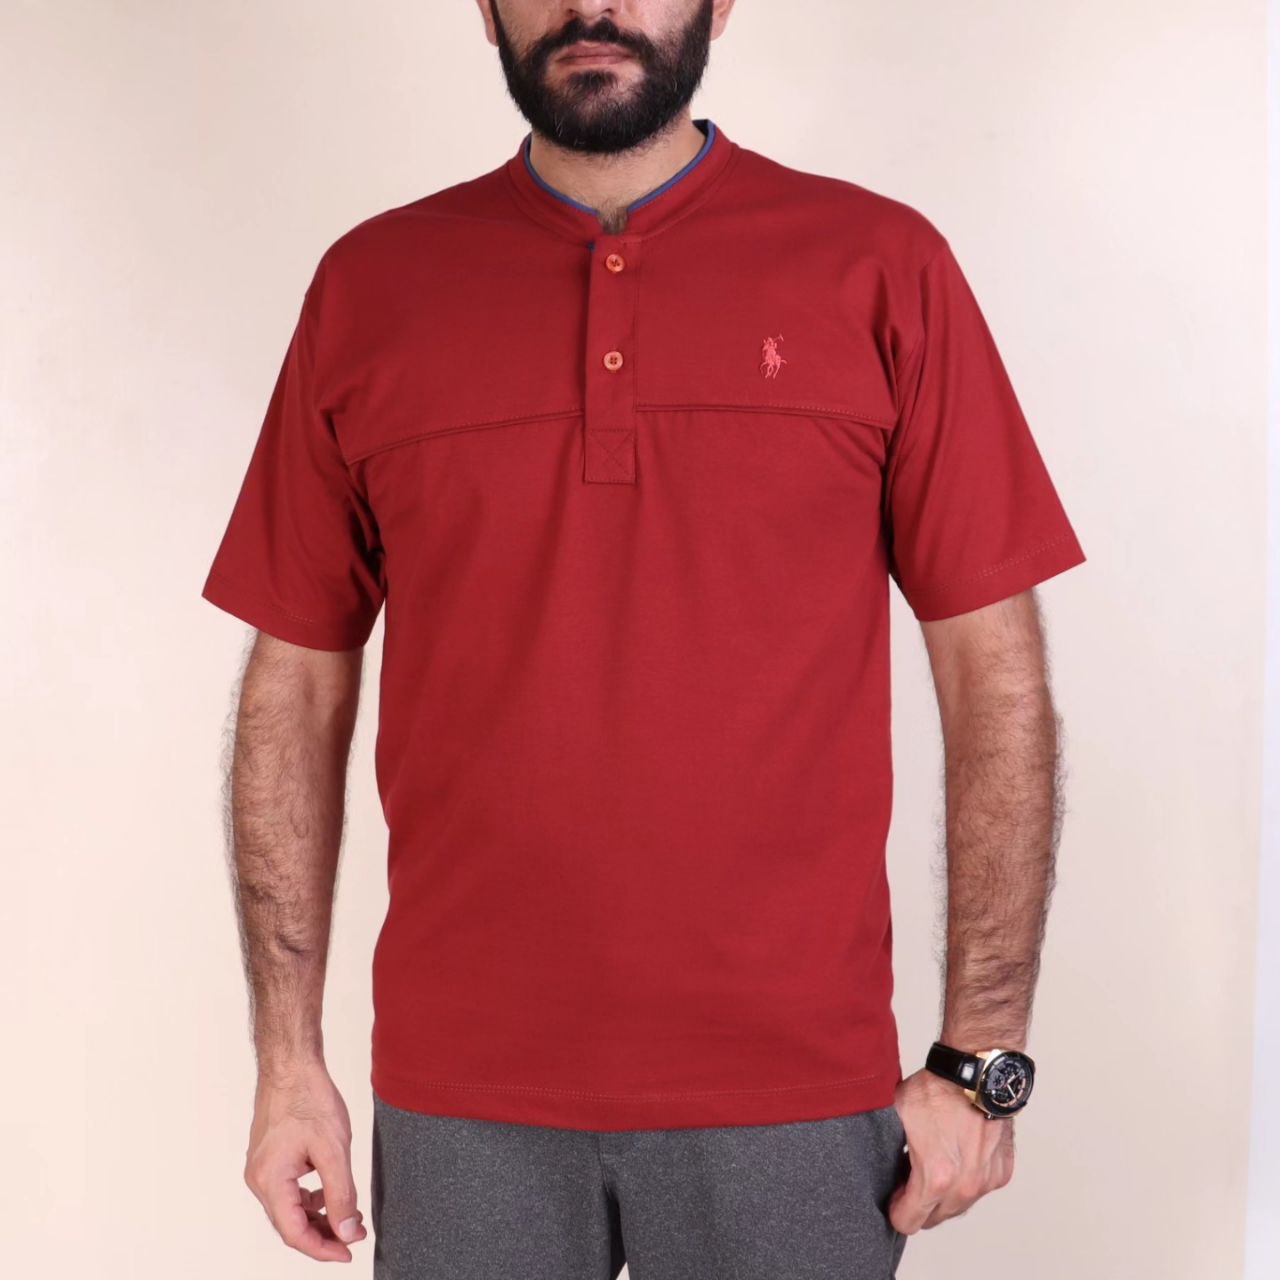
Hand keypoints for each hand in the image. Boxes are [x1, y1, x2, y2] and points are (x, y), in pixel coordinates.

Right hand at [243, 1061, 368, 1262]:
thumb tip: (347, 1231)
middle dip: (322, 1235)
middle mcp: (259, 1179)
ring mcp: (262, 1168)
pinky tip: (329, 1193)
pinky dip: (309, 1198)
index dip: (322, 1249)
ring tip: (347, 1217)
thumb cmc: (308, 1098)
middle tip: (352, 1238)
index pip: (294, 1233)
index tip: (348, 1252)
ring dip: (317, 1217)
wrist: (292, 1064)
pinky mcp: (270, 1158)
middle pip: (289, 1224)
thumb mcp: (333, 1150)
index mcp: (269, 1181)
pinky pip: (288, 1190)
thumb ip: (341, 1195)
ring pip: (289, 1208)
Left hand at [887, 1067, 1015, 1233]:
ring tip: (933, 1162)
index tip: (893, 1195)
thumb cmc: (938, 1090)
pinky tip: (955, 1154)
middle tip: (910, 1174)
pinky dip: (966, 1179)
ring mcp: (985, 1181)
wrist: (977, 1074)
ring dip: (943, 1194)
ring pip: (957, 1206)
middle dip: (918, 1203)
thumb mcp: (896, 1114)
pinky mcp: (1001, 1172)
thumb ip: (882, 1145)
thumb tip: (868, 1158)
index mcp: (935, 1178)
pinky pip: (978, 1189)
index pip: (908, 1222)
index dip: (895, 1209)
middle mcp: (964, 1187)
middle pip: (933, 1219)